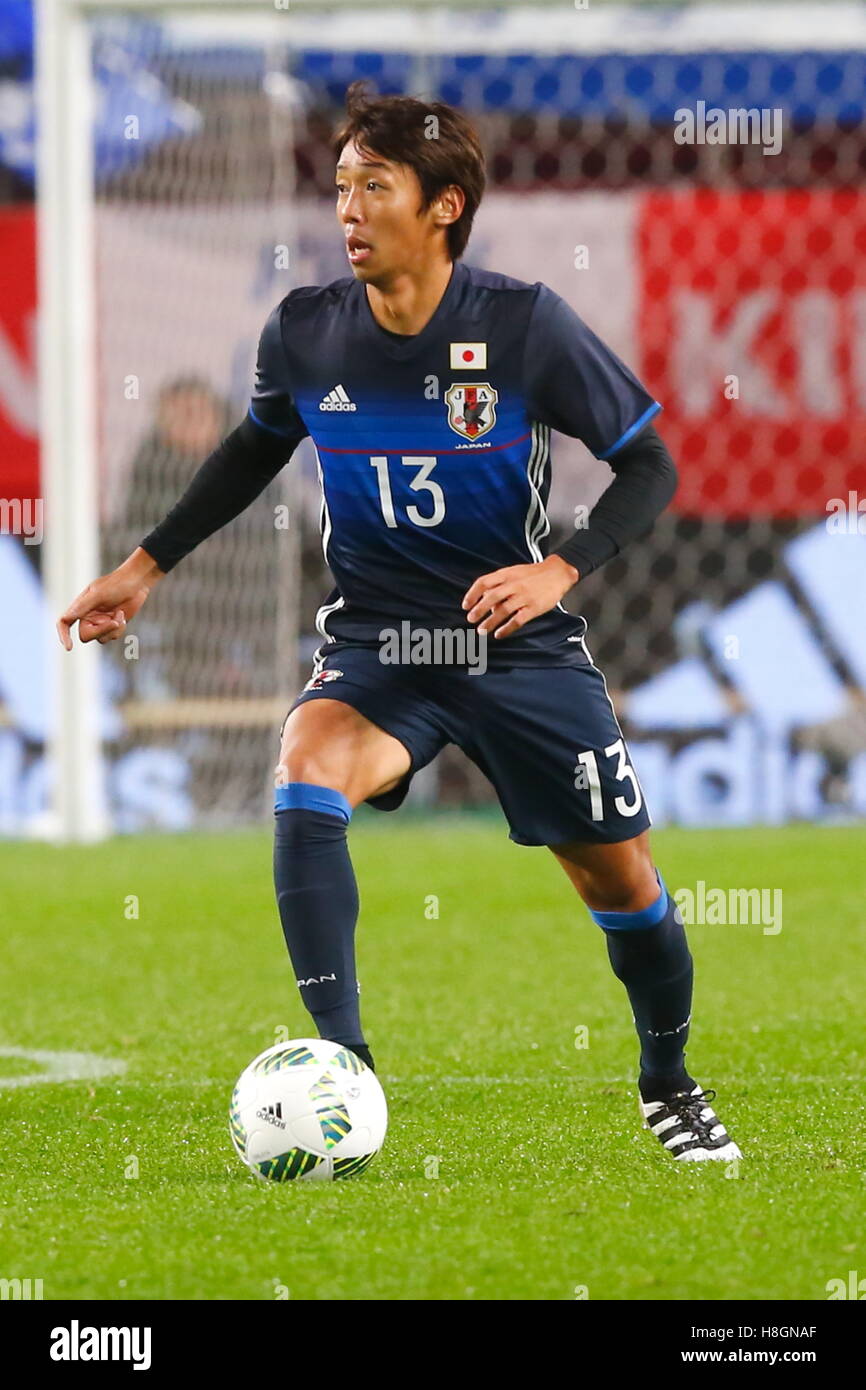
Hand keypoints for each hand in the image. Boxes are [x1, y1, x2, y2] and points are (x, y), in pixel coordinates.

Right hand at [57, 548, 164, 650]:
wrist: (136, 583)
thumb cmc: (116, 584)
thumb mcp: (99, 594)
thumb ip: (83, 606)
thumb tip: (68, 617)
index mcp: (80, 607)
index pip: (64, 622)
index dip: (63, 635)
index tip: (69, 647)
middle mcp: (87, 616)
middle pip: (86, 636)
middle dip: (101, 631)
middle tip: (114, 622)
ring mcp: (100, 622)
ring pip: (101, 638)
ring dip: (113, 629)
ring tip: (120, 614)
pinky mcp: (112, 625)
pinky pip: (112, 636)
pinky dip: (120, 628)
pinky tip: (122, 615)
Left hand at [461, 555, 579, 639]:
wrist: (559, 573)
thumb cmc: (534, 574)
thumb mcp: (514, 572)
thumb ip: (500, 584)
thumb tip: (487, 603)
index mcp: (507, 574)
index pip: (484, 582)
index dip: (472, 594)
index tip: (465, 605)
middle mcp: (514, 585)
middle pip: (491, 597)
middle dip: (478, 609)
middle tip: (470, 618)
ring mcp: (524, 596)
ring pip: (503, 610)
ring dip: (490, 622)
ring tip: (481, 631)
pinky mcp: (534, 608)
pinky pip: (517, 620)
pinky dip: (506, 629)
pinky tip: (499, 634)